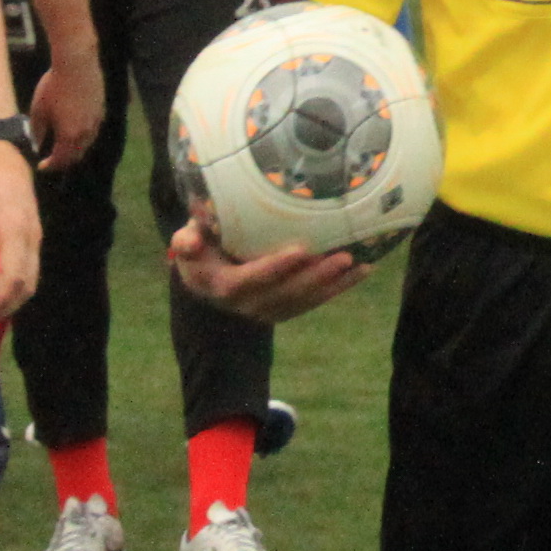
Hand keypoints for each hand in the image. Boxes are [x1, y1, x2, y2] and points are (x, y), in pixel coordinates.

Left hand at [0, 141, 41, 325]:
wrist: (1, 154)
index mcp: (16, 229)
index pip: (14, 278)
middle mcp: (32, 238)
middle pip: (26, 287)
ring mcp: (34, 240)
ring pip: (29, 283)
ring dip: (4, 301)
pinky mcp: (30, 240)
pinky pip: (26, 272)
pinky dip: (7, 288)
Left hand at [27, 51, 99, 171]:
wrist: (76, 64)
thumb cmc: (54, 86)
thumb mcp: (39, 109)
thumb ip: (37, 131)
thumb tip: (36, 144)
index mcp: (69, 136)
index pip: (60, 160)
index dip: (50, 166)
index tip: (41, 166)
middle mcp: (86, 134)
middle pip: (76, 157)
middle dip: (63, 161)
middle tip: (52, 160)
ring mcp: (96, 123)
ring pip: (86, 145)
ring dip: (75, 150)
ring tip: (64, 146)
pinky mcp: (101, 112)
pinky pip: (92, 131)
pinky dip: (83, 137)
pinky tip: (75, 129)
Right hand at [166, 212, 369, 322]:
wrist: (208, 274)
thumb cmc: (200, 244)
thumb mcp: (187, 241)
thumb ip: (186, 240)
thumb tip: (187, 241)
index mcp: (222, 286)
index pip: (250, 281)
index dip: (275, 269)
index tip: (300, 251)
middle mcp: (246, 305)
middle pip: (284, 295)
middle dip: (315, 278)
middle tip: (342, 257)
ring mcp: (268, 310)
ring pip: (304, 301)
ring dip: (333, 285)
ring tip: (358, 264)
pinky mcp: (286, 309)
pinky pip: (314, 301)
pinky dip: (340, 287)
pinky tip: (365, 269)